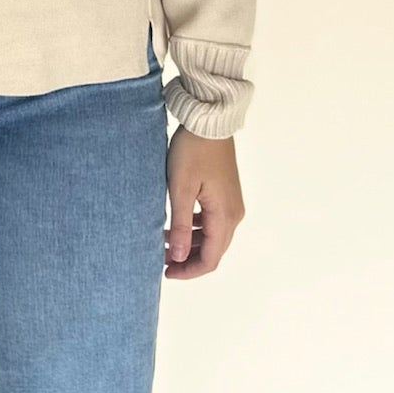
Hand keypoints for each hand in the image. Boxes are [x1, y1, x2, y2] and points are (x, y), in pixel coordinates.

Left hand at [164, 128, 244, 277]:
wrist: (209, 121)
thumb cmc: (193, 151)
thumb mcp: (181, 189)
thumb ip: (179, 225)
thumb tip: (178, 257)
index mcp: (224, 216)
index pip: (210, 259)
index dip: (188, 271)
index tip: (166, 272)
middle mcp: (233, 214)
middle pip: (212, 251)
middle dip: (187, 259)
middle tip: (160, 258)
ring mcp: (231, 204)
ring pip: (210, 236)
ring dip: (188, 243)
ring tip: (161, 240)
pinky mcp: (225, 194)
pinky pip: (210, 221)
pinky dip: (193, 228)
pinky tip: (173, 223)